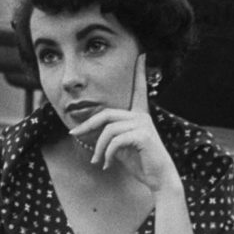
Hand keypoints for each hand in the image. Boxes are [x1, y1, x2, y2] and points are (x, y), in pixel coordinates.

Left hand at [69, 54, 180, 193]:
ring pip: (108, 130)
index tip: (143, 55)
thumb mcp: (121, 146)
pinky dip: (106, 154)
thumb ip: (109, 135)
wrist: (158, 178)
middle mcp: (142, 116)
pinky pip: (114, 141)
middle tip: (74, 135)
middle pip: (106, 114)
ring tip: (97, 161)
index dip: (141, 73)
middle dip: (87, 125)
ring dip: (98, 148)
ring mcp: (143, 125)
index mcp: (139, 116)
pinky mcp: (143, 135)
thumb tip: (85, 129)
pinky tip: (107, 165)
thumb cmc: (140, 162)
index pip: (139, 90)